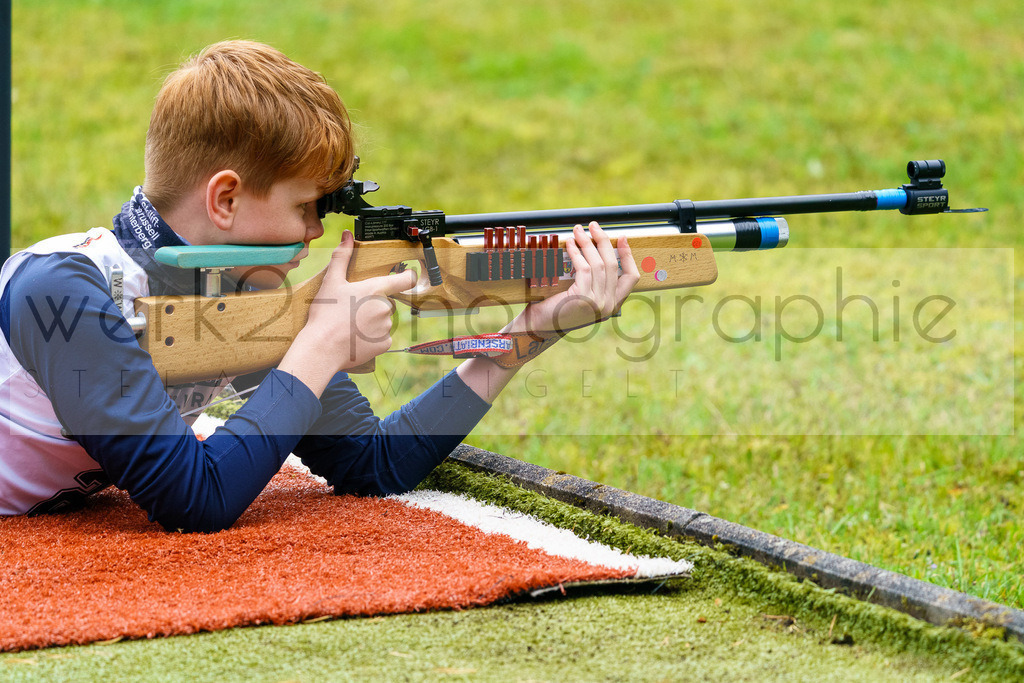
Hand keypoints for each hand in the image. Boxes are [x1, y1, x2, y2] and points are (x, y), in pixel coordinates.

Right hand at [309, 230, 416, 368]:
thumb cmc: (326, 314)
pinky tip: (355, 338)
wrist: (322, 347)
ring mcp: (386, 327)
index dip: (407, 276)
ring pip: (383, 321)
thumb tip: (346, 235)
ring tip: (350, 325)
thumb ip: (342, 256)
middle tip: (352, 310)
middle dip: (373, 305)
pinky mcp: (384, 344)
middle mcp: (385, 307)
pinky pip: (381, 338)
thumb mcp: (331, 281)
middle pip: (386, 302)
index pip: (405, 279)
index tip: (407, 276)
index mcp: (376, 289)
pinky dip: (371, 339)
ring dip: (371, 322)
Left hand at [512, 222, 638, 333]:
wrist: (539, 325)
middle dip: (603, 241)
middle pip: (613, 265)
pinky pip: (584, 268)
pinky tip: (569, 244)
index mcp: (614, 304)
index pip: (632, 277)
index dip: (628, 255)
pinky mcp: (583, 298)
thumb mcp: (584, 294)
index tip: (622, 237)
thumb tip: (599, 248)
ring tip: (578, 230)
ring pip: (598, 264)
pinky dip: (576, 253)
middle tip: (593, 226)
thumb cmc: (559, 307)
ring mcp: (598, 303)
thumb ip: (595, 280)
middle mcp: (610, 305)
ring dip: (587, 243)